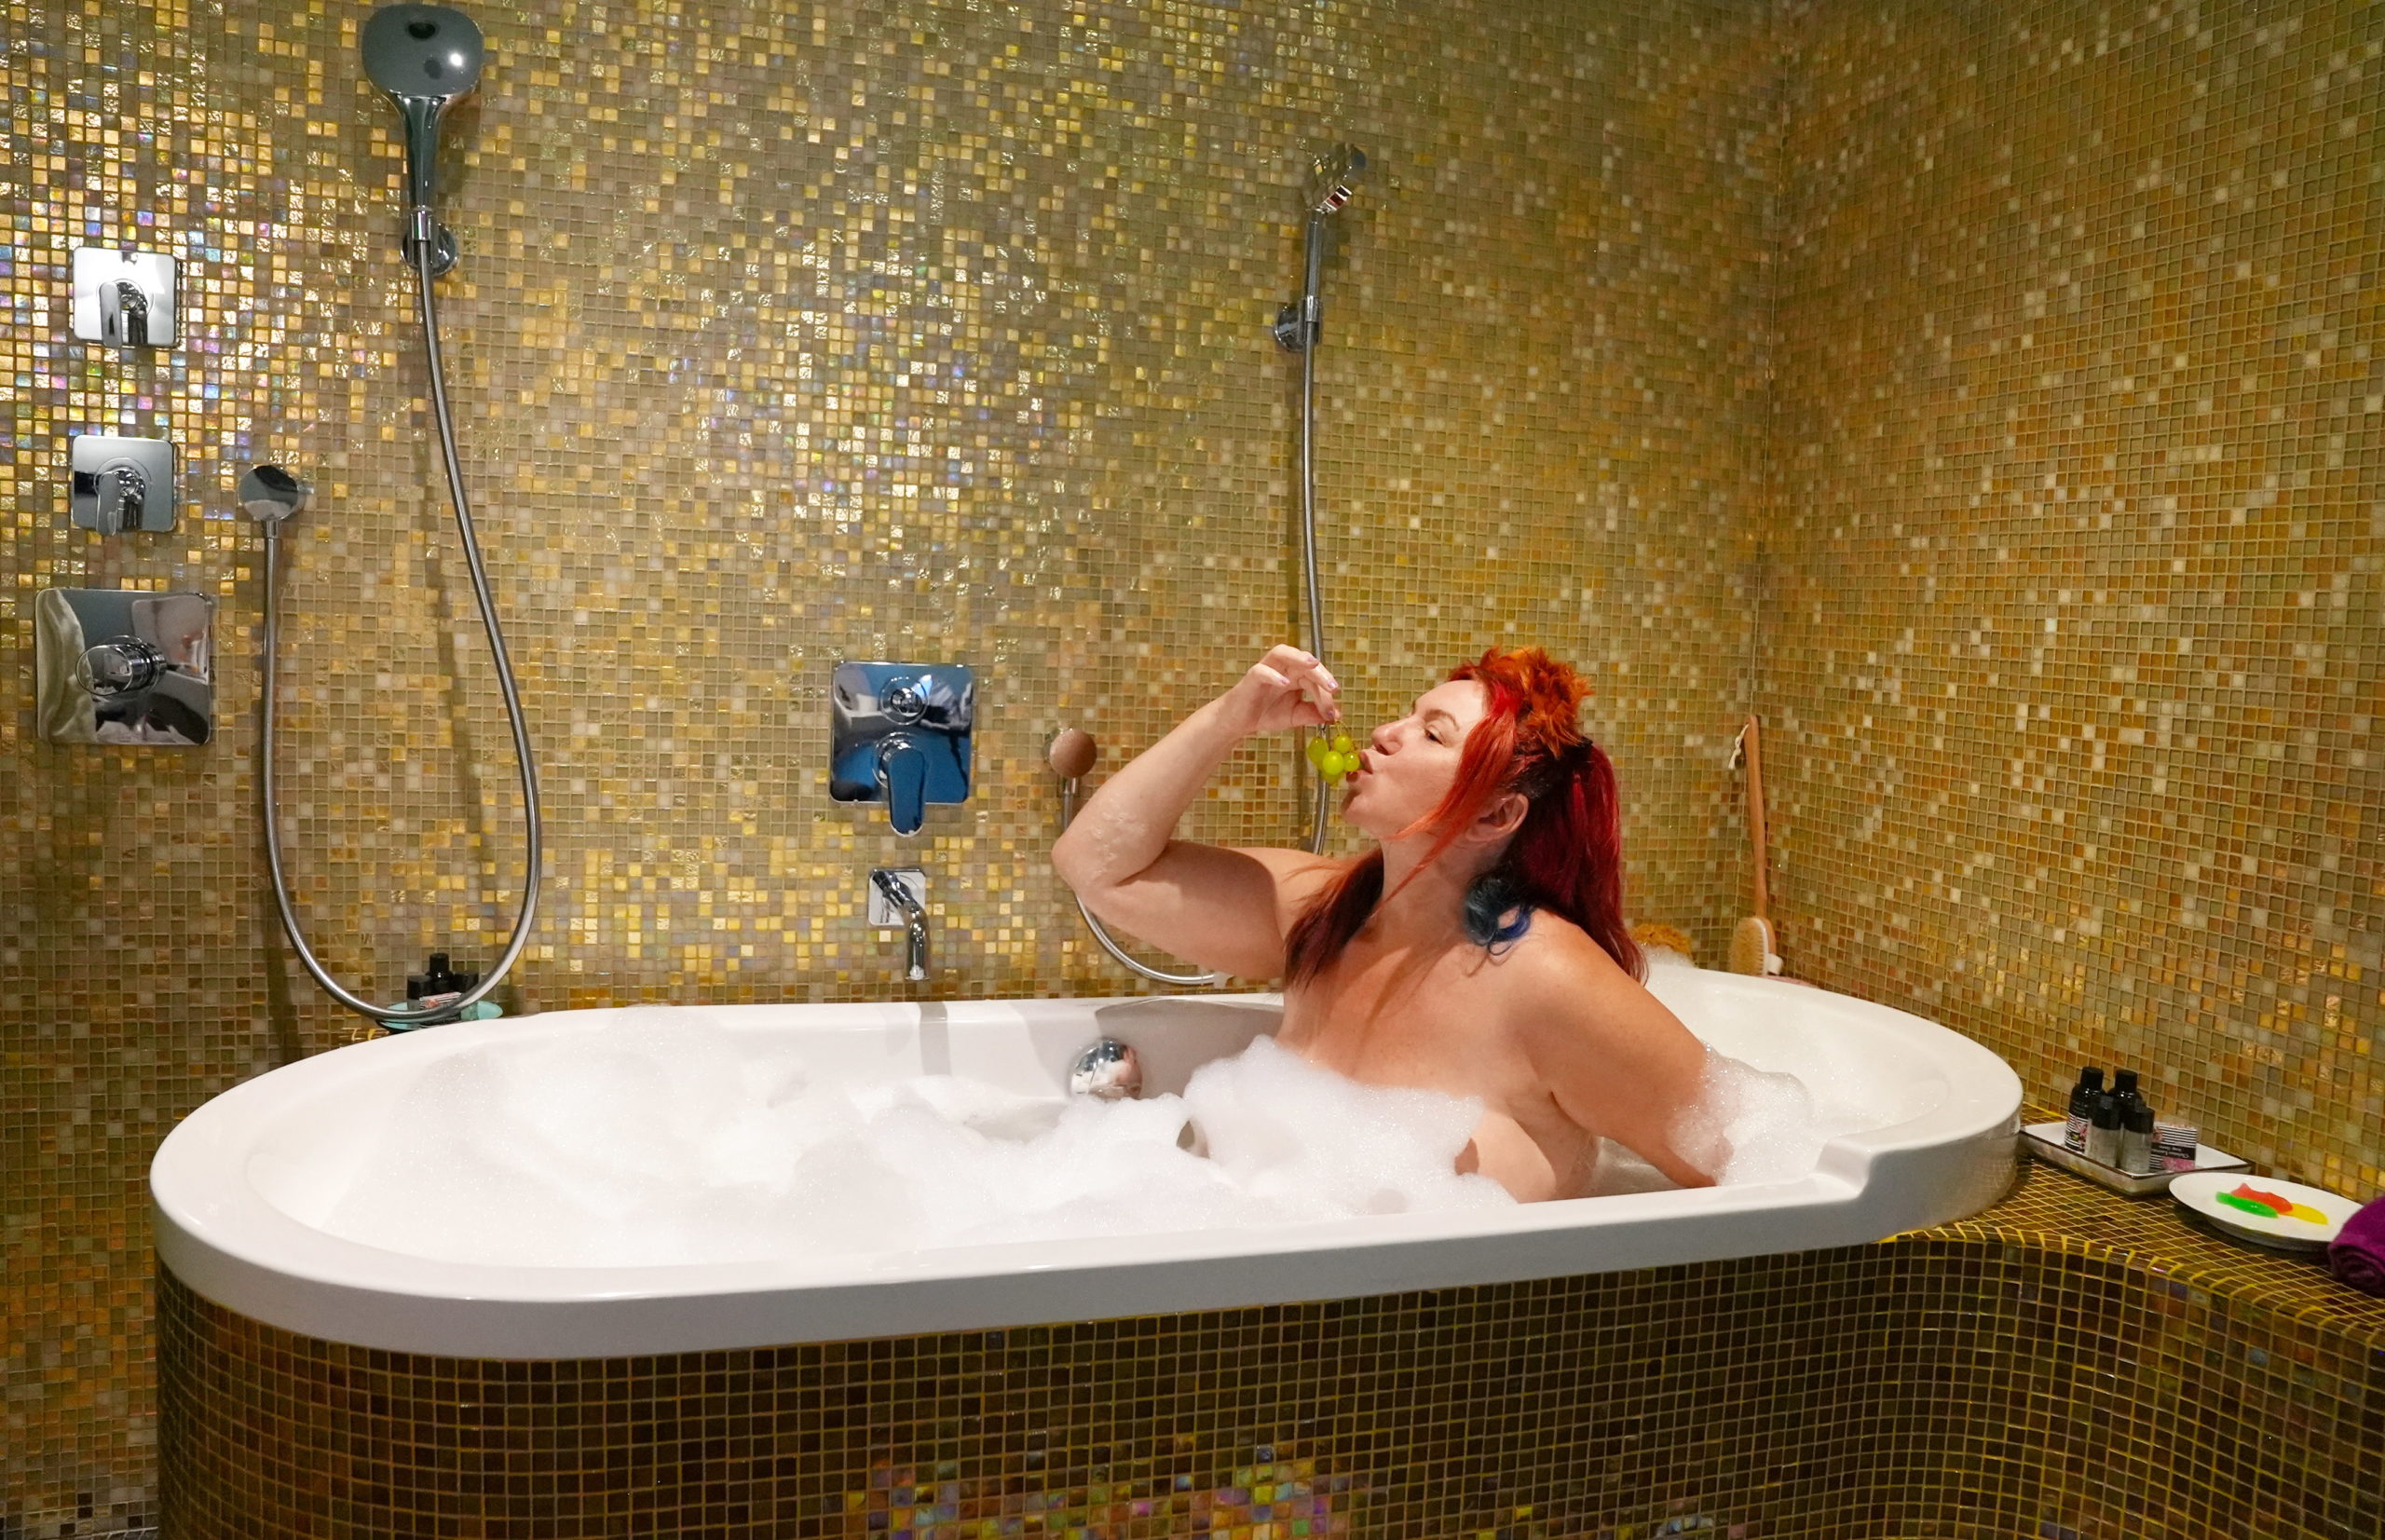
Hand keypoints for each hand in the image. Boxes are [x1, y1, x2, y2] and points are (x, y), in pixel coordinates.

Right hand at [1218, 645, 1340, 735]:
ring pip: (1283, 653)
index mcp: (1296, 674)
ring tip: (1313, 664)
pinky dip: (1273, 675)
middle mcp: (1284, 667)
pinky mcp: (1252, 676)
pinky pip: (1262, 671)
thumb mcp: (1295, 716)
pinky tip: (1285, 683)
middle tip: (1333, 687)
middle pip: (1305, 662)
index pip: (1315, 678)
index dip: (1326, 695)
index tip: (1332, 714)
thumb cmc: (1266, 713)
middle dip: (1321, 674)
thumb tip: (1336, 715)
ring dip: (1299, 657)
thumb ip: (1313, 713)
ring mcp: (1268, 669)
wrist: (1240, 722)